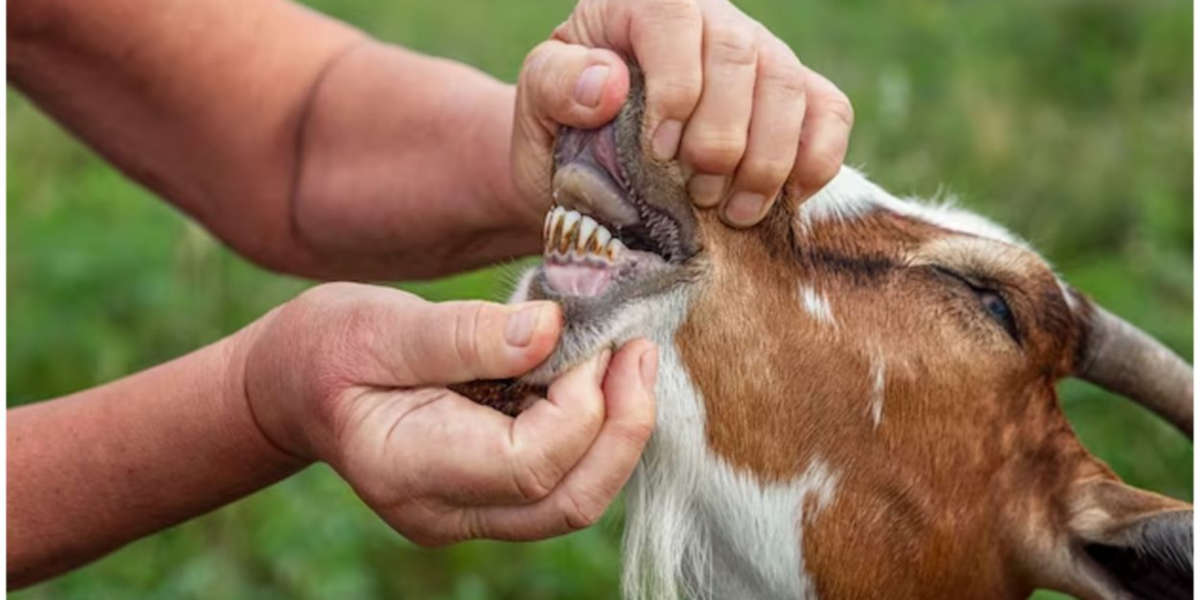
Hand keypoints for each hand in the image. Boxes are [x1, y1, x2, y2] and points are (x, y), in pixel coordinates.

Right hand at [243, 283, 657, 544]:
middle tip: (638, 351)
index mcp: (407, 469)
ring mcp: (466, 513)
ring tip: (629, 359)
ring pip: (573, 501)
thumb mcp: (379, 323)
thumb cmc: (326, 348)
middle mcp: (443, 511)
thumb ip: (463, 334)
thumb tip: (551, 330)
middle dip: (622, 429)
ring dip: (617, 432)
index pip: (527, 465)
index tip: (587, 337)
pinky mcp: (486, 498)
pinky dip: (594, 433)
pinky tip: (600, 378)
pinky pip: (560, 481)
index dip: (578, 405)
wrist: (294, 387)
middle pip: (567, 502)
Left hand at [511, 0, 853, 228]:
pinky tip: (783, 200)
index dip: (676, 86)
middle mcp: (708, 18)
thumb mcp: (535, 107)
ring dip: (767, 161)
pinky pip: (828, 112)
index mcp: (640, 4)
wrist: (592, 170)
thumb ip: (553, 84)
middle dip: (723, 138)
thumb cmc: (562, 131)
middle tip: (695, 194)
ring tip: (732, 213)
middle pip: (742, 57)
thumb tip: (608, 84)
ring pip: (789, 87)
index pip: (675, 17)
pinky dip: (815, 160)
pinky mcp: (792, 97)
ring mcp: (757, 54)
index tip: (658, 152)